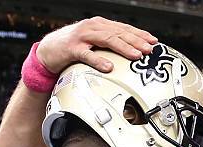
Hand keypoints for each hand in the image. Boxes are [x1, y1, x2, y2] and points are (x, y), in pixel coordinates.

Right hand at [36, 16, 157, 73]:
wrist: (48, 50)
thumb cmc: (74, 47)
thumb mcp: (94, 42)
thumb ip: (110, 44)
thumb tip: (132, 51)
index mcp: (100, 25)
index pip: (123, 28)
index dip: (139, 34)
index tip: (154, 41)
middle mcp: (92, 27)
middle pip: (118, 33)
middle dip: (136, 41)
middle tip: (149, 49)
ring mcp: (82, 37)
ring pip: (107, 40)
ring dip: (123, 48)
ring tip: (136, 56)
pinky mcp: (72, 49)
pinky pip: (87, 54)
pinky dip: (98, 60)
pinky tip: (108, 67)